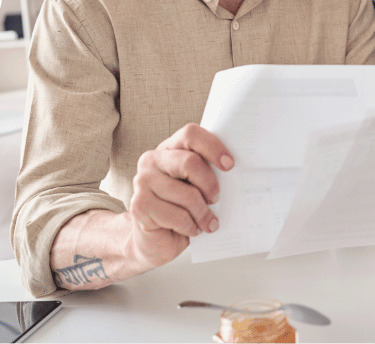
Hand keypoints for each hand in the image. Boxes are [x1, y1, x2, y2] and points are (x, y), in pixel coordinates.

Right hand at [127, 123, 233, 268]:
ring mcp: (142, 182)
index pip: (191, 134)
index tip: (229, 165)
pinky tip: (191, 229)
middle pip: (190, 162)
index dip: (213, 147)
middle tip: (216, 199)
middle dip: (210, 185)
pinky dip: (191, 227)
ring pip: (187, 194)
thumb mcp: (196, 187)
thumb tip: (235, 172)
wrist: (154, 240)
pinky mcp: (139, 205)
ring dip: (203, 213)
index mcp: (169, 148)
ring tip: (207, 222)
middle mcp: (152, 160)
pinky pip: (177, 216)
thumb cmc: (181, 209)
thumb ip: (206, 173)